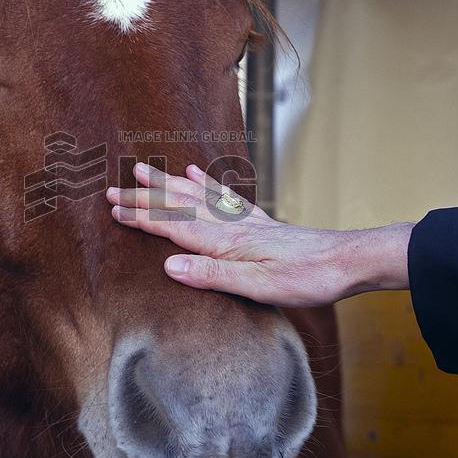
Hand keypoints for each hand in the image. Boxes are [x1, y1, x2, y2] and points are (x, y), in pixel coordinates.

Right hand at [106, 163, 412, 306]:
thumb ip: (213, 275)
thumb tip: (169, 265)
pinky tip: (195, 171)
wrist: (346, 262)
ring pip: (197, 195)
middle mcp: (231, 225)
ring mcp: (245, 220)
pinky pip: (225, 196)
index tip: (113, 209)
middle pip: (178, 206)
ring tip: (143, 169)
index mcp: (225, 242)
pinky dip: (205, 182)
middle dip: (144, 198)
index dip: (142, 218)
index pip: (173, 226)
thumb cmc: (306, 279)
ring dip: (167, 184)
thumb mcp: (259, 287)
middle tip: (111, 189)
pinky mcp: (259, 222)